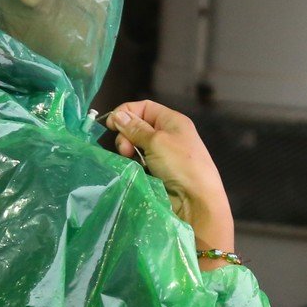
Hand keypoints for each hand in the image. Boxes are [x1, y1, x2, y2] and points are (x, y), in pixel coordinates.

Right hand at [105, 100, 236, 267]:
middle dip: (127, 135)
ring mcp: (163, 154)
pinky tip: (136, 170)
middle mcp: (168, 134)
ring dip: (130, 151)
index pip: (145, 107)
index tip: (111, 124)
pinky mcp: (158, 171)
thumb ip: (135, 128)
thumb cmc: (180, 164)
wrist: (196, 199)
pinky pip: (140, 161)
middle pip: (138, 126)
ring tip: (131, 160)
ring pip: (137, 145)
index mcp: (172, 121)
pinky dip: (135, 164)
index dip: (127, 112)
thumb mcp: (156, 141)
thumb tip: (118, 115)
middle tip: (125, 150)